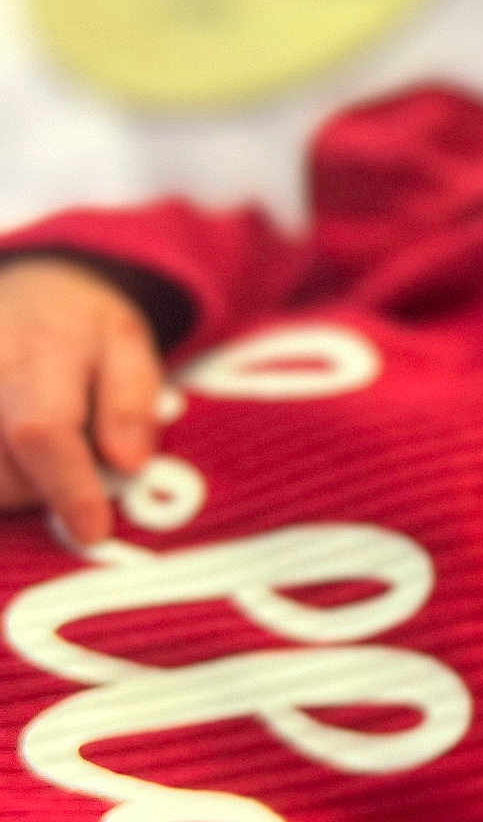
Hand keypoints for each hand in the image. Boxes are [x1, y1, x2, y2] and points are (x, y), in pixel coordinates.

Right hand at [0, 256, 164, 546]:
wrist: (28, 291)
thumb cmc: (83, 326)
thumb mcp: (129, 343)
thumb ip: (132, 400)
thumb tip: (128, 463)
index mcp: (37, 349)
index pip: (41, 430)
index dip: (68, 488)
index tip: (94, 530)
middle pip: (3, 470)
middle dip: (45, 489)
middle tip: (78, 463)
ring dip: (15, 485)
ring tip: (46, 447)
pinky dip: (2, 476)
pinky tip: (18, 453)